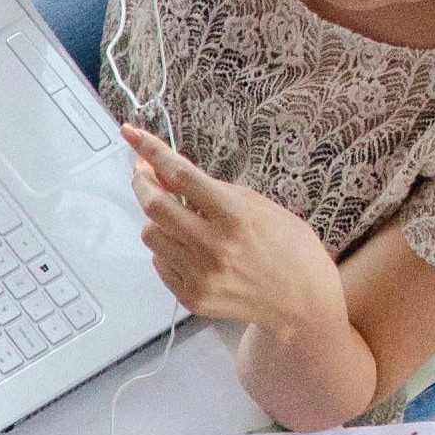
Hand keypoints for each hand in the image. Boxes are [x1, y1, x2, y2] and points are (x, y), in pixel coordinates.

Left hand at [120, 125, 344, 332]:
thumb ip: (211, 189)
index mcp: (234, 216)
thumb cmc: (287, 246)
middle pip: (154, 206)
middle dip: (143, 183)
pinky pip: (160, 263)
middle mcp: (214, 246)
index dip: (151, 151)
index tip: (132, 135)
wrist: (302, 299)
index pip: (180, 175)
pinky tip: (188, 246)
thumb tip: (168, 172)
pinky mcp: (193, 297)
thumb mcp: (257, 204)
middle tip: (145, 173)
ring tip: (179, 218)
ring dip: (157, 219)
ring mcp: (201, 275)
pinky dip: (166, 249)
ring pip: (151, 235)